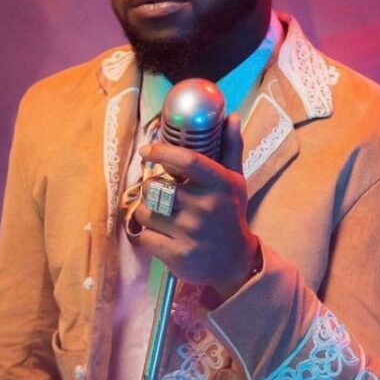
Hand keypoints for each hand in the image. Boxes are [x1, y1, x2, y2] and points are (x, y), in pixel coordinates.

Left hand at [134, 114, 259, 298]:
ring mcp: (190, 232)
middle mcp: (205, 207)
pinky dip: (145, 233)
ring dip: (145, 210)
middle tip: (157, 192)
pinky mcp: (176, 254)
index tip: (146, 150)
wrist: (234, 263)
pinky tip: (158, 233)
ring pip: (145, 211)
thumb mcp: (235, 182)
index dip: (162, 151)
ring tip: (157, 213)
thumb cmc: (230, 216)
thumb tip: (230, 116)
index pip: (187, 160)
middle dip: (150, 188)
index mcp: (219, 184)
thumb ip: (230, 148)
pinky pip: (144, 236)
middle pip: (156, 187)